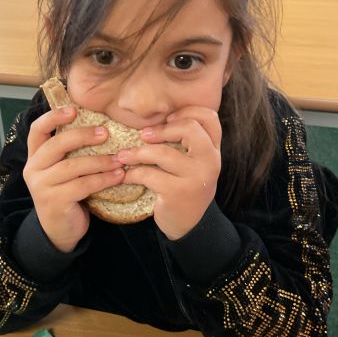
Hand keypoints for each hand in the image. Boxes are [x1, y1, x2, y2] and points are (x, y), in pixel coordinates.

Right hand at [23, 106, 124, 252]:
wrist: (60, 230)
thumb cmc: (67, 192)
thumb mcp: (64, 170)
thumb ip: (71, 151)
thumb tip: (100, 125)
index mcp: (35, 156)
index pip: (37, 130)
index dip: (53, 117)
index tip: (73, 109)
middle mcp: (34, 169)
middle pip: (56, 145)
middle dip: (82, 136)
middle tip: (105, 133)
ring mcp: (41, 186)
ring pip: (72, 166)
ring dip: (100, 161)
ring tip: (120, 159)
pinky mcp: (54, 201)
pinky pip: (82, 185)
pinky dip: (103, 179)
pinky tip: (118, 176)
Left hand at [116, 107, 221, 240]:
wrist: (190, 226)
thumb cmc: (186, 187)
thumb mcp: (194, 163)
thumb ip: (187, 141)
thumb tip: (158, 116)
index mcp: (214, 150)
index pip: (208, 117)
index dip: (187, 111)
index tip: (167, 119)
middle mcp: (210, 161)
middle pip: (189, 128)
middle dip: (161, 129)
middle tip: (143, 135)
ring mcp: (196, 177)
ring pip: (162, 152)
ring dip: (137, 153)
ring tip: (123, 156)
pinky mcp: (178, 192)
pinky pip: (148, 174)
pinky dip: (132, 174)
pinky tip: (126, 176)